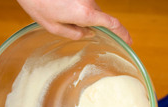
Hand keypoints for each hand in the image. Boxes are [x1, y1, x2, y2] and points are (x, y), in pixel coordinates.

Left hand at [17, 0, 131, 43]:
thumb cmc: (39, 5)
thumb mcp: (54, 28)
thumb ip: (75, 34)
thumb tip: (89, 35)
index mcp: (85, 14)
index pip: (112, 24)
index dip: (123, 33)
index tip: (129, 41)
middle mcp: (89, 2)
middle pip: (98, 17)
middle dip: (88, 24)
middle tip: (66, 24)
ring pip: (90, 9)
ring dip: (79, 14)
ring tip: (57, 11)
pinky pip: (83, 2)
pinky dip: (75, 6)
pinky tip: (59, 5)